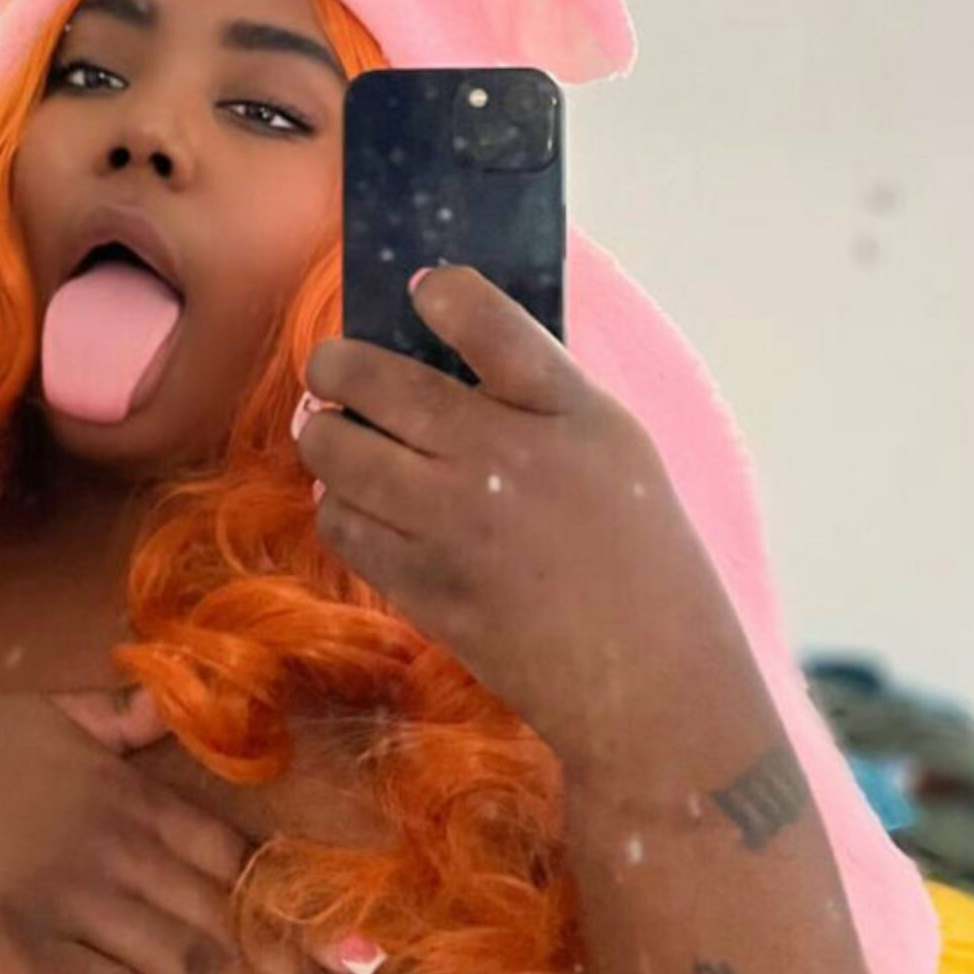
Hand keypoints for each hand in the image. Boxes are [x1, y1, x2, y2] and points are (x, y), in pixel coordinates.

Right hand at [0, 685, 359, 973]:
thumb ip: (124, 719)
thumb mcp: (52, 712)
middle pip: (227, 925)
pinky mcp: (26, 968)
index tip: (356, 952)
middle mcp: (115, 852)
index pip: (236, 865)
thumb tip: (173, 706)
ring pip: (186, 972)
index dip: (297, 913)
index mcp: (129, 795)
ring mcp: (73, 913)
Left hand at [295, 265, 770, 782]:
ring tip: (341, 436)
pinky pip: (340, 523)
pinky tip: (364, 505)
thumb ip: (536, 389)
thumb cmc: (637, 552)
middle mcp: (502, 457)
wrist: (648, 684)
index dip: (439, 291)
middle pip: (370, 380)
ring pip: (334, 450)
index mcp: (567, 411)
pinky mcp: (421, 584)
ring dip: (326, 436)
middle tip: (333, 371)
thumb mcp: (614, 445)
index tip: (421, 289)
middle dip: (333, 365)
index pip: (484, 319)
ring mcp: (453, 524)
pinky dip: (342, 506)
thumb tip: (433, 338)